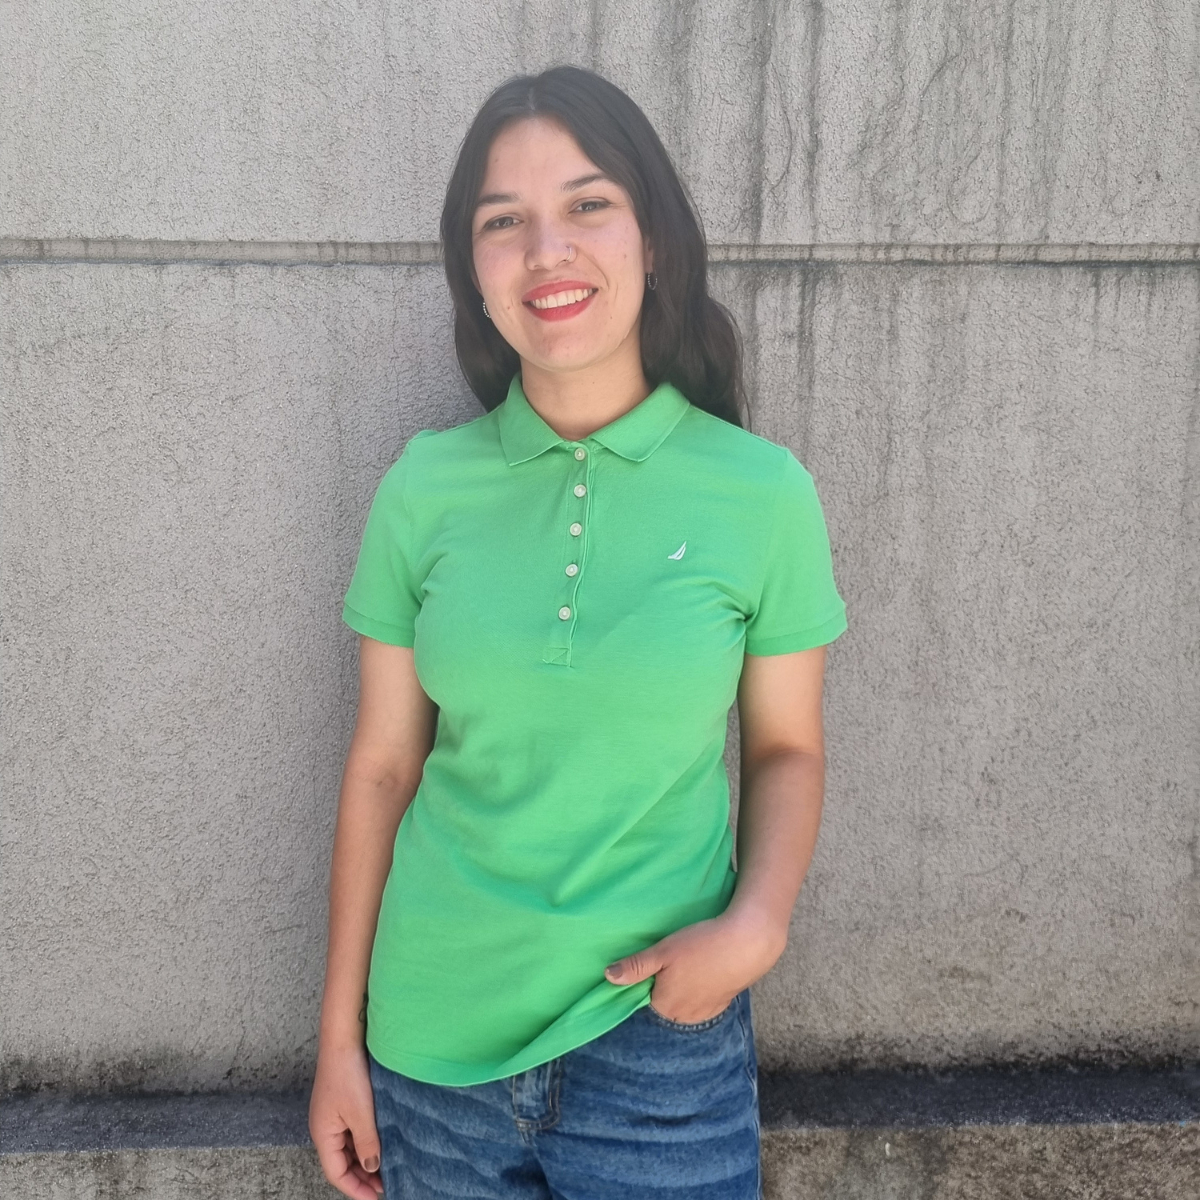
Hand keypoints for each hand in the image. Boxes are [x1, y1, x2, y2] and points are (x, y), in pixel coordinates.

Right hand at [309, 1043, 383, 1199]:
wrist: (344, 1038)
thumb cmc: (348, 1074)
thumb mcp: (361, 1113)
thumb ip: (367, 1143)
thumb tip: (372, 1167)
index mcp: (323, 1135)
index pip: (337, 1174)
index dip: (356, 1189)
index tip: (377, 1198)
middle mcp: (325, 1128)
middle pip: (342, 1162)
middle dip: (362, 1176)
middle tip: (388, 1184)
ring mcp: (333, 1115)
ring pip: (349, 1147)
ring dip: (365, 1158)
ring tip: (388, 1166)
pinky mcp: (343, 1102)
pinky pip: (353, 1131)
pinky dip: (366, 1141)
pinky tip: (382, 1141)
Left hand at [603, 908, 786, 1023]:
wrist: (747, 943)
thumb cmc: (701, 945)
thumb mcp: (663, 952)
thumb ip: (635, 967)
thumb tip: (608, 977)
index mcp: (665, 1006)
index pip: (644, 998)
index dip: (646, 980)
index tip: (653, 962)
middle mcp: (685, 1016)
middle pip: (665, 1002)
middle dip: (665, 985)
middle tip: (672, 959)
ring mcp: (707, 1011)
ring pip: (685, 1001)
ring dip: (684, 986)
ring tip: (689, 961)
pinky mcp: (724, 1002)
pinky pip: (703, 998)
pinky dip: (701, 986)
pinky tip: (705, 967)